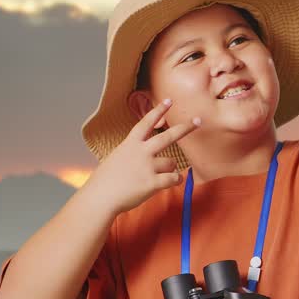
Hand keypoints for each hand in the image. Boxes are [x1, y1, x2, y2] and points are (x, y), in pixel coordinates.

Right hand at [81, 99, 199, 215]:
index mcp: (130, 144)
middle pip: (168, 136)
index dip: (158, 111)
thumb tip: (144, 158)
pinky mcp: (152, 183)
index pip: (146, 122)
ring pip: (171, 163)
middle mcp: (141, 152)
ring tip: (163, 175)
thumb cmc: (105, 181)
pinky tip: (174, 181)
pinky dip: (176, 180)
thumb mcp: (116, 158)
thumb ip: (132, 154)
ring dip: (171, 168)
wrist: (100, 197)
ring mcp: (147, 167)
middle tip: (198, 121)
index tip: (169, 101)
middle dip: (185, 128)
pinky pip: (173, 179)